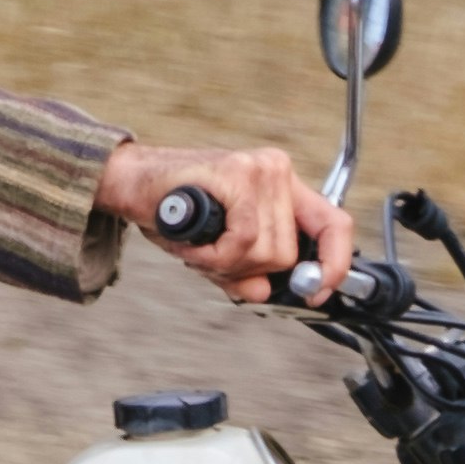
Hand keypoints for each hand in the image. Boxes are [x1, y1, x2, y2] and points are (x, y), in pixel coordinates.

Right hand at [101, 139, 335, 302]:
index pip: (334, 225)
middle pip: (288, 253)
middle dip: (248, 271)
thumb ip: (247, 271)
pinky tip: (196, 247)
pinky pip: (243, 241)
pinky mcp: (239, 174)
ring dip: (227, 265)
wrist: (131, 184)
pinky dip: (216, 257)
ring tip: (200, 249)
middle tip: (213, 260)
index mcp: (284, 188)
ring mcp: (262, 170)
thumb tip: (264, 292)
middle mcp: (278, 173)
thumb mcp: (219, 251)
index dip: (334, 265)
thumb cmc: (174, 213)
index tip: (316, 293)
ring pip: (267, 251)